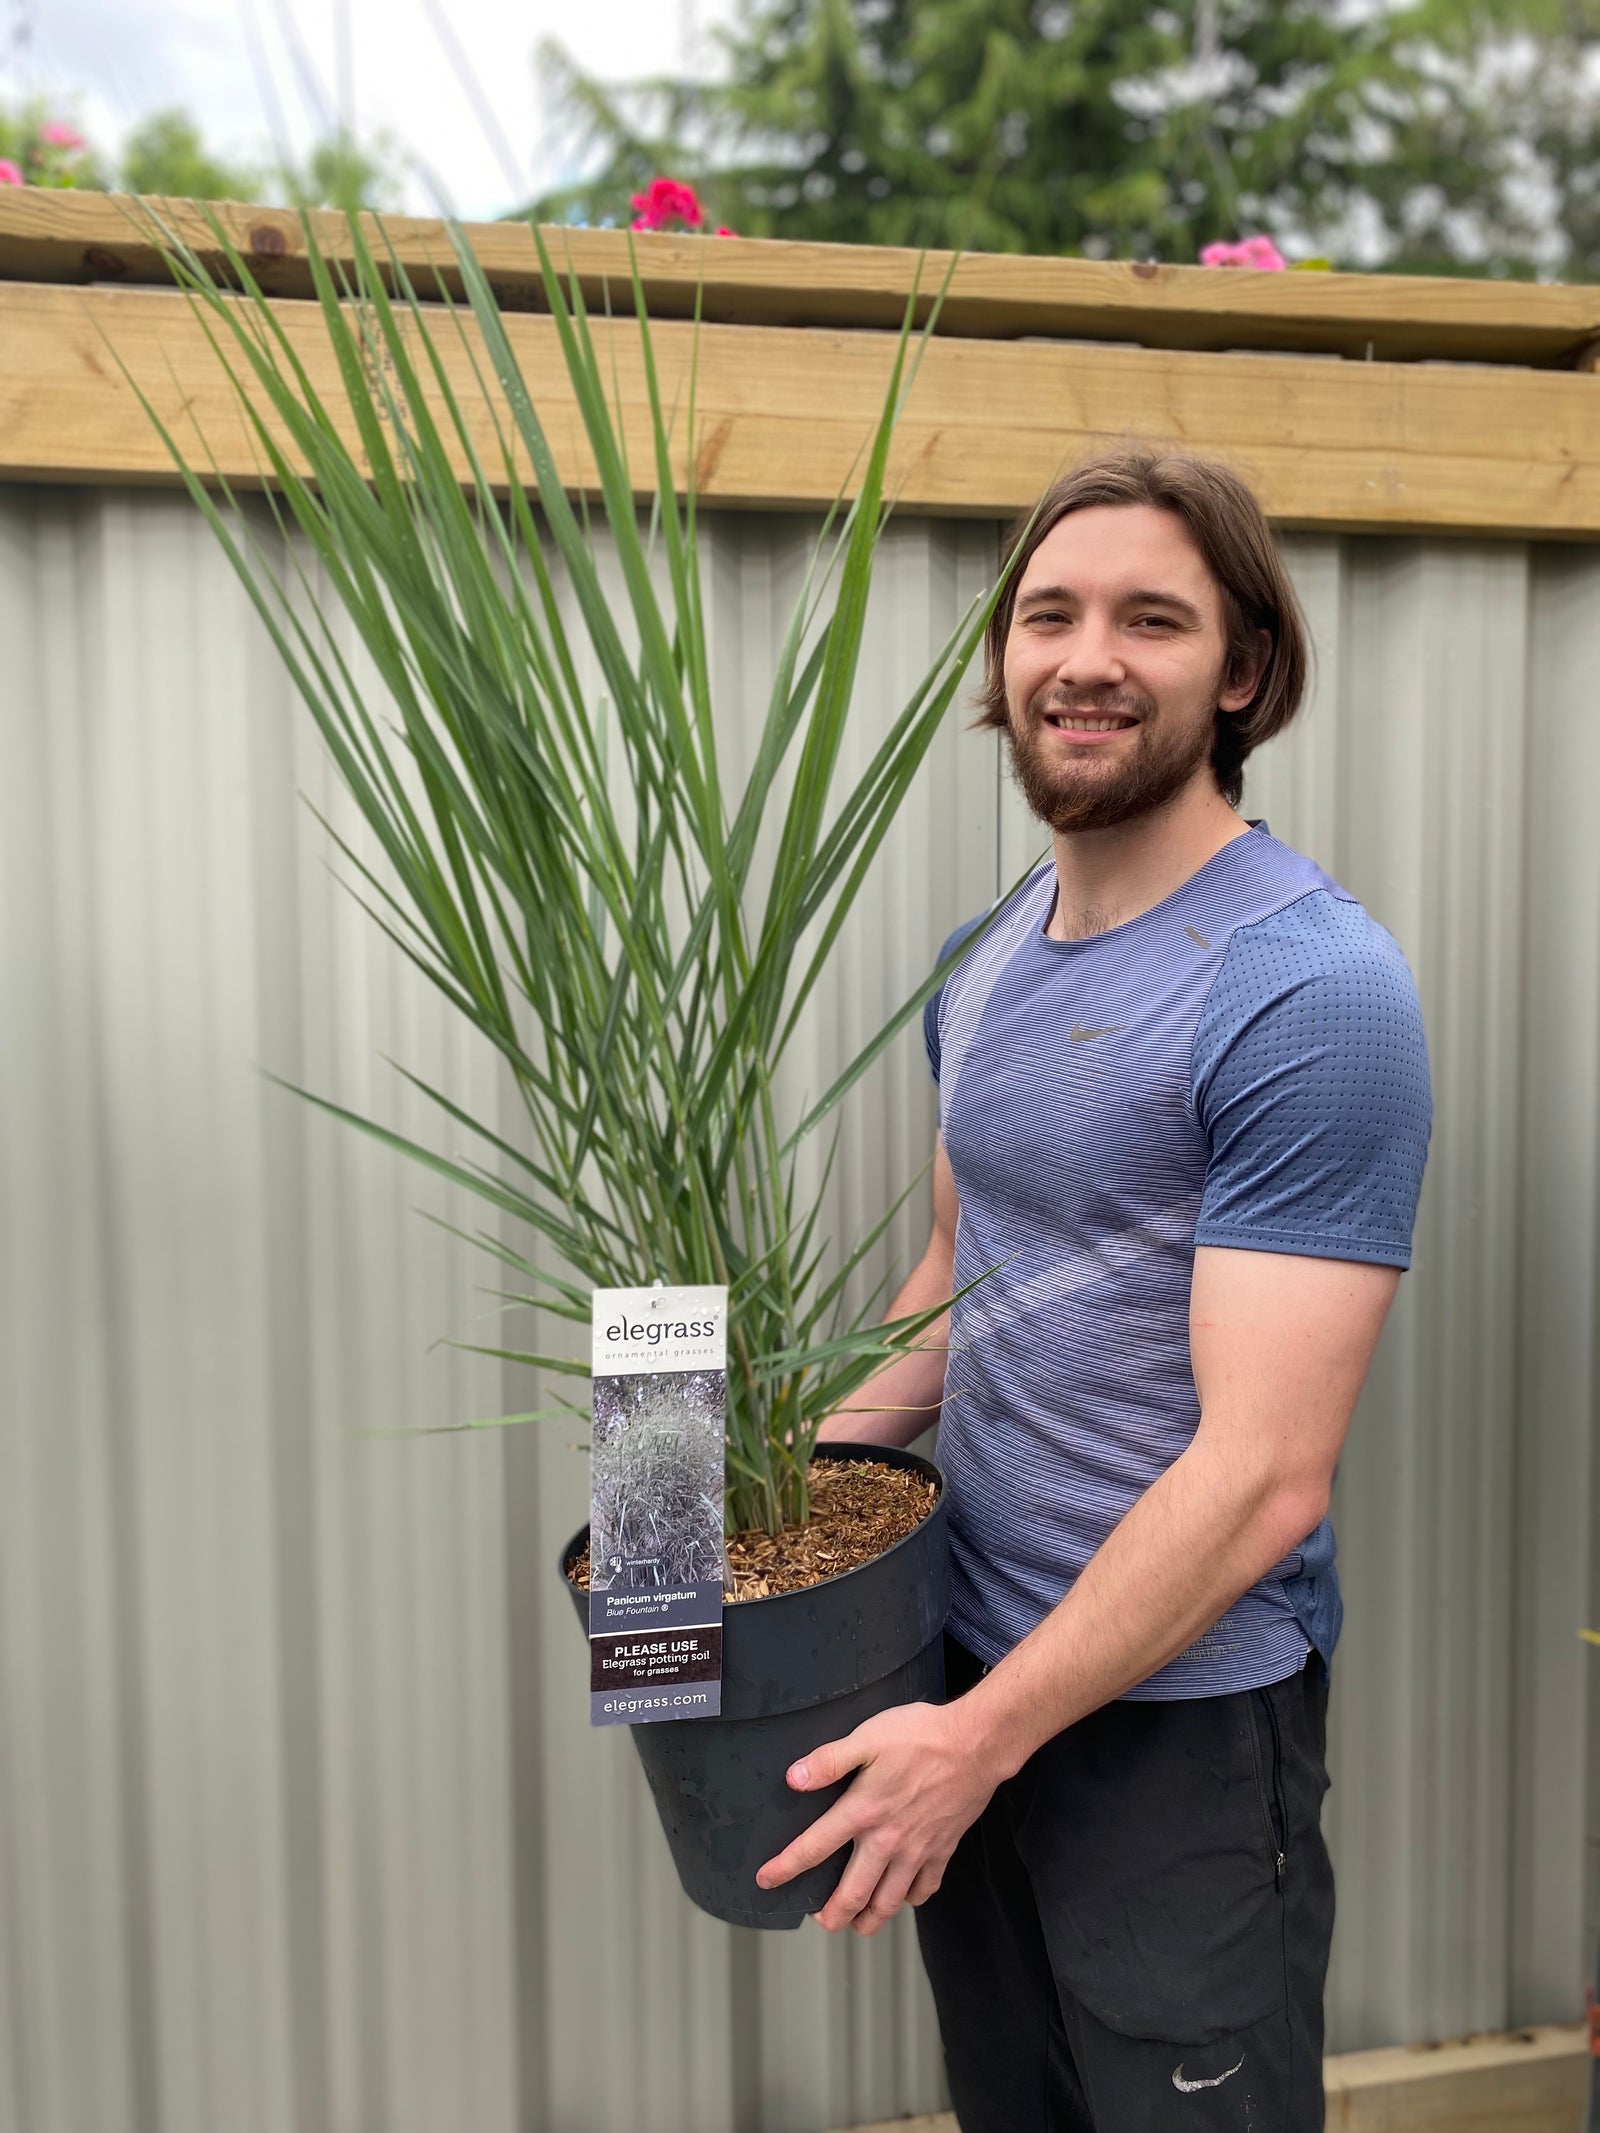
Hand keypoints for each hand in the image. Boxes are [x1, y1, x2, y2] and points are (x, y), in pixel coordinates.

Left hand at [755, 1699, 1000, 1935]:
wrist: (976, 1745)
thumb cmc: (921, 1736)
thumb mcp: (868, 1736)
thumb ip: (829, 1760)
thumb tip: (793, 1779)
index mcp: (862, 1812)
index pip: (814, 1849)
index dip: (786, 1868)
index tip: (766, 1881)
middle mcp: (887, 1841)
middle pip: (852, 1894)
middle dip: (831, 1915)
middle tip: (819, 1920)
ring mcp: (917, 1851)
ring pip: (888, 1902)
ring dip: (869, 1920)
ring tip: (857, 1925)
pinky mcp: (942, 1851)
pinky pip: (924, 1889)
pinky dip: (910, 1899)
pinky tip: (902, 1895)